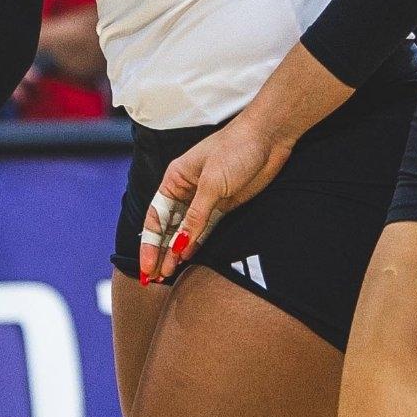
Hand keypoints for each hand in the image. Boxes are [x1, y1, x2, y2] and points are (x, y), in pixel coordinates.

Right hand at [136, 108, 295, 282]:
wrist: (269, 137)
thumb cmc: (236, 149)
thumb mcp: (212, 184)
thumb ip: (196, 217)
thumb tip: (180, 246)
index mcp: (175, 180)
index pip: (155, 217)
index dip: (150, 244)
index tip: (148, 266)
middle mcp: (186, 191)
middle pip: (167, 228)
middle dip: (160, 253)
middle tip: (153, 279)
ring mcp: (205, 200)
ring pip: (185, 232)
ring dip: (176, 253)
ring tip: (166, 276)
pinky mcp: (223, 206)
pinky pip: (205, 230)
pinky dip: (195, 246)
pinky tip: (186, 260)